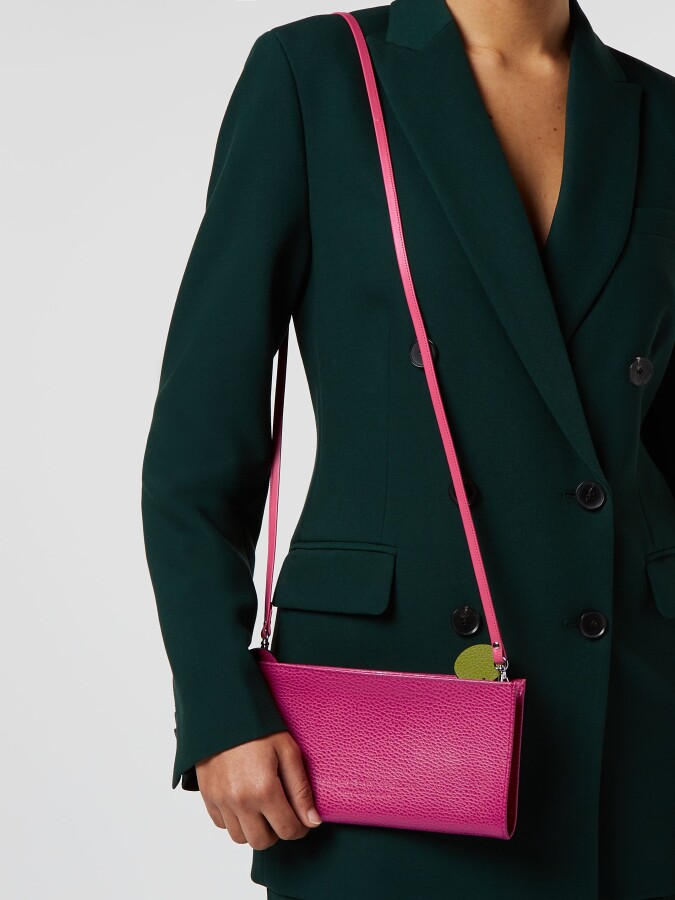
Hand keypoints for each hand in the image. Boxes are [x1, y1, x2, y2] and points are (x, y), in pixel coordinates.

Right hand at [195, 730, 322, 848]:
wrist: (222, 711)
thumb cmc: (258, 728)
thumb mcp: (288, 751)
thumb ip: (301, 789)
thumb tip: (313, 821)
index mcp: (264, 790)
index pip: (287, 830)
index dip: (300, 828)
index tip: (302, 818)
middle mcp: (240, 801)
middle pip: (263, 841)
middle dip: (276, 831)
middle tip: (282, 811)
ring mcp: (221, 801)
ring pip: (240, 838)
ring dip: (254, 828)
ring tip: (262, 806)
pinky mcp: (208, 797)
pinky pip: (222, 824)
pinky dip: (234, 820)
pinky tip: (244, 800)